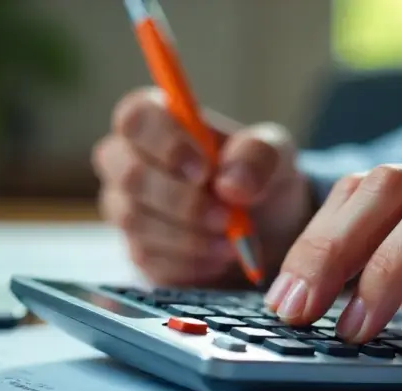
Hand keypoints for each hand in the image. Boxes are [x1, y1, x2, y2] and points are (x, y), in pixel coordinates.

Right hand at [93, 87, 313, 286]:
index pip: (135, 118)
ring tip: (231, 240)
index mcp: (158, 119)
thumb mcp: (274, 154)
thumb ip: (257, 156)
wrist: (266, 228)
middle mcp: (129, 160)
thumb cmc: (259, 176)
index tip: (205, 170)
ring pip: (136, 220)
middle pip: (129, 175)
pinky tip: (219, 256)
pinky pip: (149, 257)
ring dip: (189, 235)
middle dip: (180, 200)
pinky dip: (190, 261)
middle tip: (225, 216)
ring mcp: (127, 207)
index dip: (165, 144)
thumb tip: (230, 185)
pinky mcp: (137, 249)